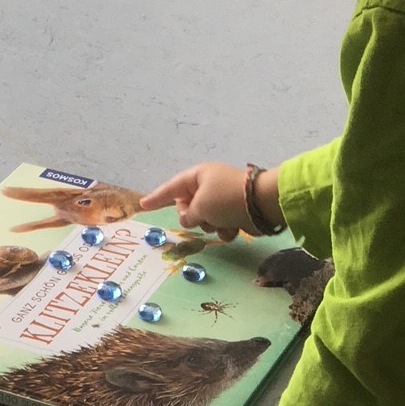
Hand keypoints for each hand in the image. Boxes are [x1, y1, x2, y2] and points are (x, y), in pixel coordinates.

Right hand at [139, 162, 282, 240]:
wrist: (261, 205)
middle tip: (202, 217)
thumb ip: (188, 215)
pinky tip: (234, 227)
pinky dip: (225, 229)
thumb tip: (189, 219)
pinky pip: (220, 226)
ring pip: (204, 220)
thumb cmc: (226, 199)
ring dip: (211, 225)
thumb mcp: (200, 206)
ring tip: (222, 221)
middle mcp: (208, 186)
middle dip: (193, 216)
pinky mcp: (233, 213)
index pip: (171, 187)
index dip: (156, 197)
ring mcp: (221, 200)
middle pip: (188, 207)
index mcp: (198, 176)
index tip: (143, 205)